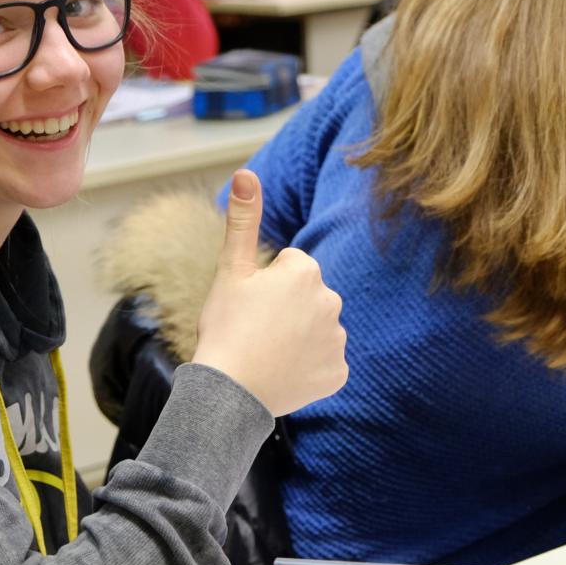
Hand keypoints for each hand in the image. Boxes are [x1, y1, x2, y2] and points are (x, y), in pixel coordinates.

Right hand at [191, 170, 348, 415]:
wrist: (229, 392)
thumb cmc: (225, 327)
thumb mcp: (229, 270)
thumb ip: (243, 220)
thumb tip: (245, 172)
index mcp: (305, 271)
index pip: (289, 268)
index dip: (264, 286)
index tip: (249, 306)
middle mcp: (331, 300)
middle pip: (306, 298)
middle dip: (286, 309)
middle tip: (256, 331)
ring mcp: (338, 340)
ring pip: (316, 329)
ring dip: (297, 338)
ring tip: (267, 353)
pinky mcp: (339, 373)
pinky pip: (324, 364)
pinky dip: (307, 369)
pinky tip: (283, 373)